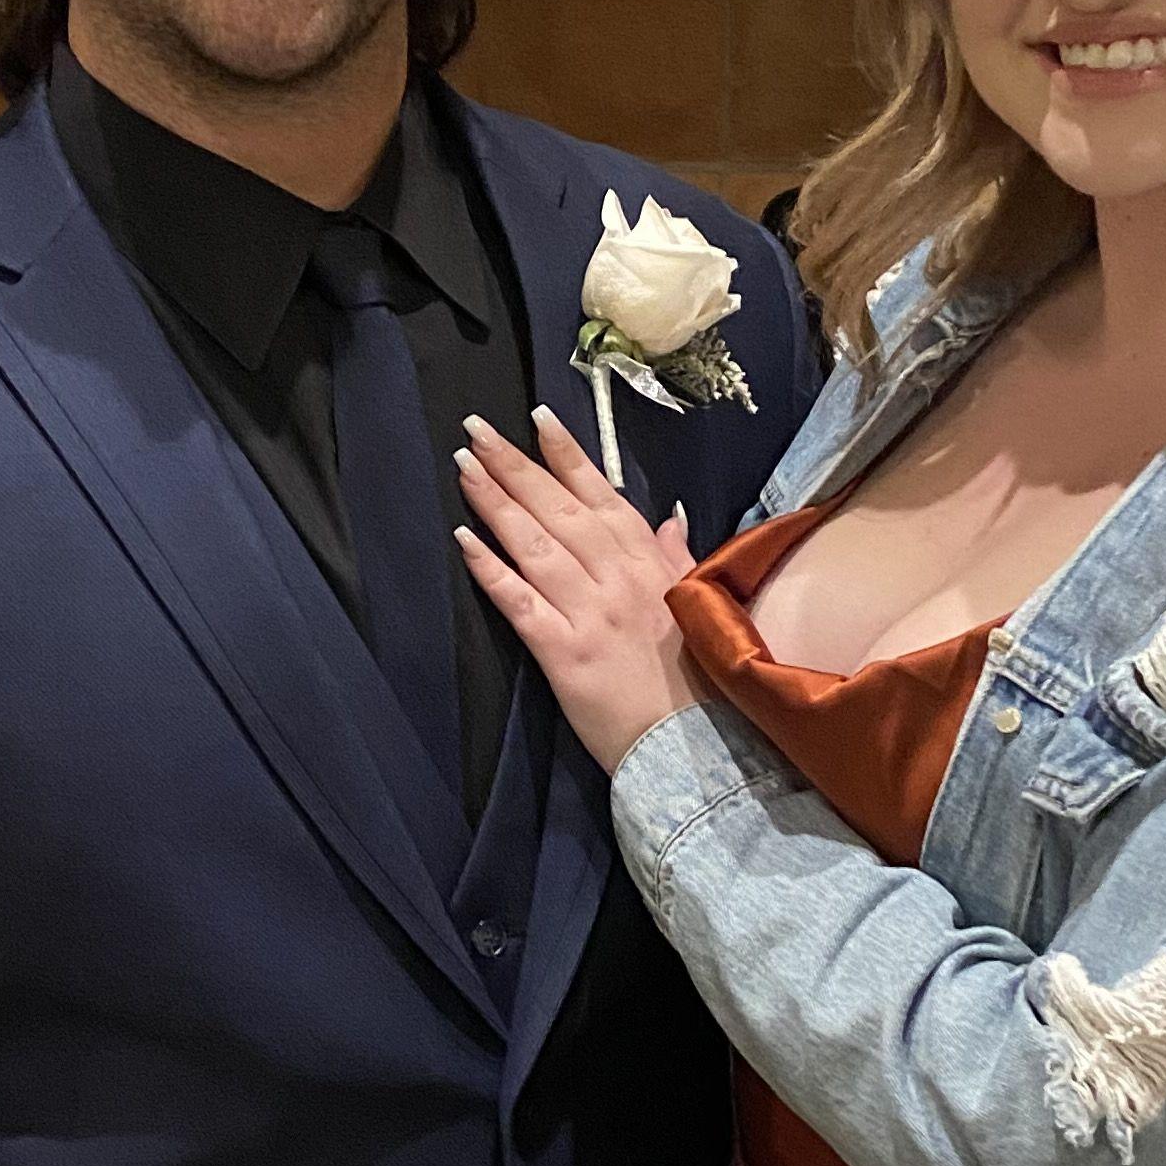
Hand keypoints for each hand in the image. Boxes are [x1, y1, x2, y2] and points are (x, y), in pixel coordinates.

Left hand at [454, 405, 705, 773]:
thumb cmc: (701, 680)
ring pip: (534, 543)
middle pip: (558, 508)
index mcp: (650, 563)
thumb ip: (678, 557)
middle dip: (515, 465)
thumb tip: (669, 517)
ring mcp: (589, 613)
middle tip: (475, 429)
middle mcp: (618, 577)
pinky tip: (464, 539)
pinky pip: (519, 602)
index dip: (567, 454)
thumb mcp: (699, 605)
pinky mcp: (563, 653)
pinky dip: (490, 568)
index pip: (602, 494)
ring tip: (464, 466)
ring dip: (496, 502)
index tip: (536, 418)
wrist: (696, 747)